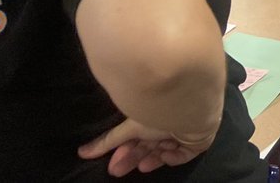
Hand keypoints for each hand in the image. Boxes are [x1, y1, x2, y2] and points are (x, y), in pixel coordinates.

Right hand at [78, 118, 217, 176]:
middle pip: (147, 148)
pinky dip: (174, 156)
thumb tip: (81, 152)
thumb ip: (108, 141)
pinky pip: (185, 153)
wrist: (190, 108)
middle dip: (133, 159)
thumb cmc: (159, 113)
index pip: (135, 140)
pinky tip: (167, 152)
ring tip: (143, 165)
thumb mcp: (130, 128)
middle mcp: (166, 126)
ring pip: (163, 152)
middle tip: (117, 171)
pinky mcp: (198, 141)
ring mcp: (183, 133)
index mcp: (151, 120)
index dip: (124, 152)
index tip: (111, 165)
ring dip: (151, 159)